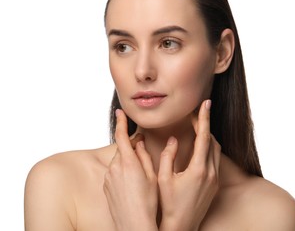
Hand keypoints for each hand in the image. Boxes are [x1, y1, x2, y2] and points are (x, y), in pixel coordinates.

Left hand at [103, 109, 157, 230]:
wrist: (134, 224)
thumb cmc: (147, 202)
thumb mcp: (152, 176)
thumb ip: (144, 156)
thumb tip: (140, 143)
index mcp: (128, 162)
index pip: (121, 135)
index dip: (121, 122)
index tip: (120, 112)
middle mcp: (115, 167)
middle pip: (122, 150)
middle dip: (131, 149)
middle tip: (142, 154)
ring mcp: (108, 177)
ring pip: (118, 162)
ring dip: (127, 162)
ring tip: (139, 177)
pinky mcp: (106, 186)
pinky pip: (114, 172)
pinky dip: (121, 173)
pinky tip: (131, 186)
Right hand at [158, 100, 220, 230]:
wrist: (181, 227)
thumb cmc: (169, 204)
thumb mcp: (163, 178)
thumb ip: (168, 156)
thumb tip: (173, 139)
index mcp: (198, 169)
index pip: (204, 137)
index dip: (204, 118)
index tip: (205, 104)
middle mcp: (210, 173)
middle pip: (212, 141)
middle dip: (204, 125)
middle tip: (193, 116)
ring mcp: (214, 179)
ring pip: (216, 150)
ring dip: (208, 137)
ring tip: (196, 128)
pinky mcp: (215, 184)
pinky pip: (216, 159)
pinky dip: (209, 148)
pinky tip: (200, 147)